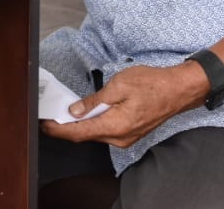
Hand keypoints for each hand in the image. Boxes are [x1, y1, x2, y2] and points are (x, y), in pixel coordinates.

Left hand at [40, 63, 208, 148]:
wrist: (178, 90)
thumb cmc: (152, 84)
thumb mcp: (118, 85)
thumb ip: (95, 100)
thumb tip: (75, 111)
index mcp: (115, 126)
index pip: (79, 133)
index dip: (59, 130)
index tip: (45, 124)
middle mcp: (120, 138)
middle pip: (86, 136)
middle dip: (66, 128)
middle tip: (50, 116)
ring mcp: (126, 138)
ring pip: (96, 134)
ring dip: (80, 126)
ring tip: (64, 114)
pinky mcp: (131, 133)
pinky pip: (106, 131)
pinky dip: (94, 124)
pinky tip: (86, 114)